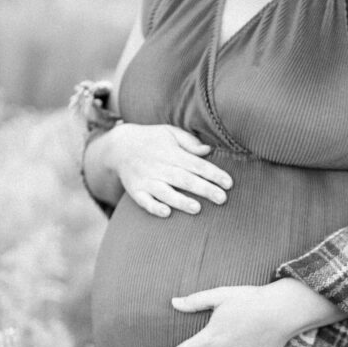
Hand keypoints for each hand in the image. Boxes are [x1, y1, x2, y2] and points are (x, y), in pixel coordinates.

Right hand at [106, 123, 232, 217]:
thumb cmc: (151, 140)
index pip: (196, 164)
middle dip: (204, 189)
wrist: (118, 146)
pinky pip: (144, 201)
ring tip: (197, 209)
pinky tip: (166, 213)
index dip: (213, 174)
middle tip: (222, 199)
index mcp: (171, 153)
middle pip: (185, 179)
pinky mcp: (135, 191)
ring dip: (181, 200)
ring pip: (165, 192)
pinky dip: (154, 207)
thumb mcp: (169, 133)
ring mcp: (146, 180)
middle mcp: (159, 166)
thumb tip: (208, 151)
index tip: (229, 183)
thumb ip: (189, 142)